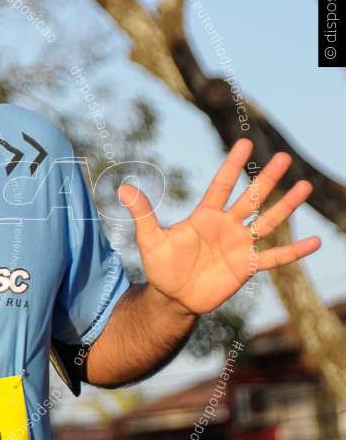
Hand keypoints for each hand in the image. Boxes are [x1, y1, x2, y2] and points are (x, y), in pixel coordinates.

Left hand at [119, 139, 319, 314]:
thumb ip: (143, 214)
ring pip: (267, 221)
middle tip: (284, 156)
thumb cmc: (161, 266)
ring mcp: (239, 245)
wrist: (173, 297)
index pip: (221, 185)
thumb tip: (123, 188)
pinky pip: (274, 257)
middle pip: (251, 198)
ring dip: (286, 206)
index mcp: (205, 216)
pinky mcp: (246, 266)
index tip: (244, 142)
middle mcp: (226, 226)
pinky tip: (316, 243)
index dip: (232, 165)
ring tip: (305, 187)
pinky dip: (294, 251)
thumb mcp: (150, 239)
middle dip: (267, 179)